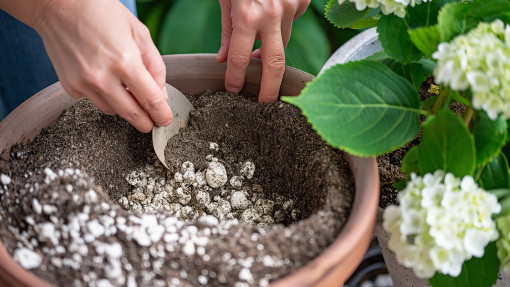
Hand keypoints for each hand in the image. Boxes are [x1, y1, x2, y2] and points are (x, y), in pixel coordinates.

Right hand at [31, 0, 171, 132]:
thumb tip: (160, 93)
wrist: (58, 5)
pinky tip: (104, 78)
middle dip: (146, 122)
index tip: (164, 120)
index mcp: (125, 62)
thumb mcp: (139, 32)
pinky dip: (104, 96)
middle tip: (152, 122)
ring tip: (128, 92)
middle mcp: (103, 78)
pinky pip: (94, 101)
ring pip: (113, 111)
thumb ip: (154, 66)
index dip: (161, 114)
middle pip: (132, 114)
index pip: (150, 100)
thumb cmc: (100, 11)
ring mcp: (84, 84)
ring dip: (125, 107)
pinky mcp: (70, 86)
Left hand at [216, 0, 309, 101]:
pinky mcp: (302, 2)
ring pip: (283, 41)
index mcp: (247, 15)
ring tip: (259, 33)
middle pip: (274, 64)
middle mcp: (271, 15)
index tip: (233, 89)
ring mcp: (290, 8)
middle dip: (270, 89)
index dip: (235, 77)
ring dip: (271, 45)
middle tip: (264, 102)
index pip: (240, 58)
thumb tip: (224, 58)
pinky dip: (281, 22)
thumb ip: (227, 29)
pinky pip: (291, 21)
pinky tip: (272, 7)